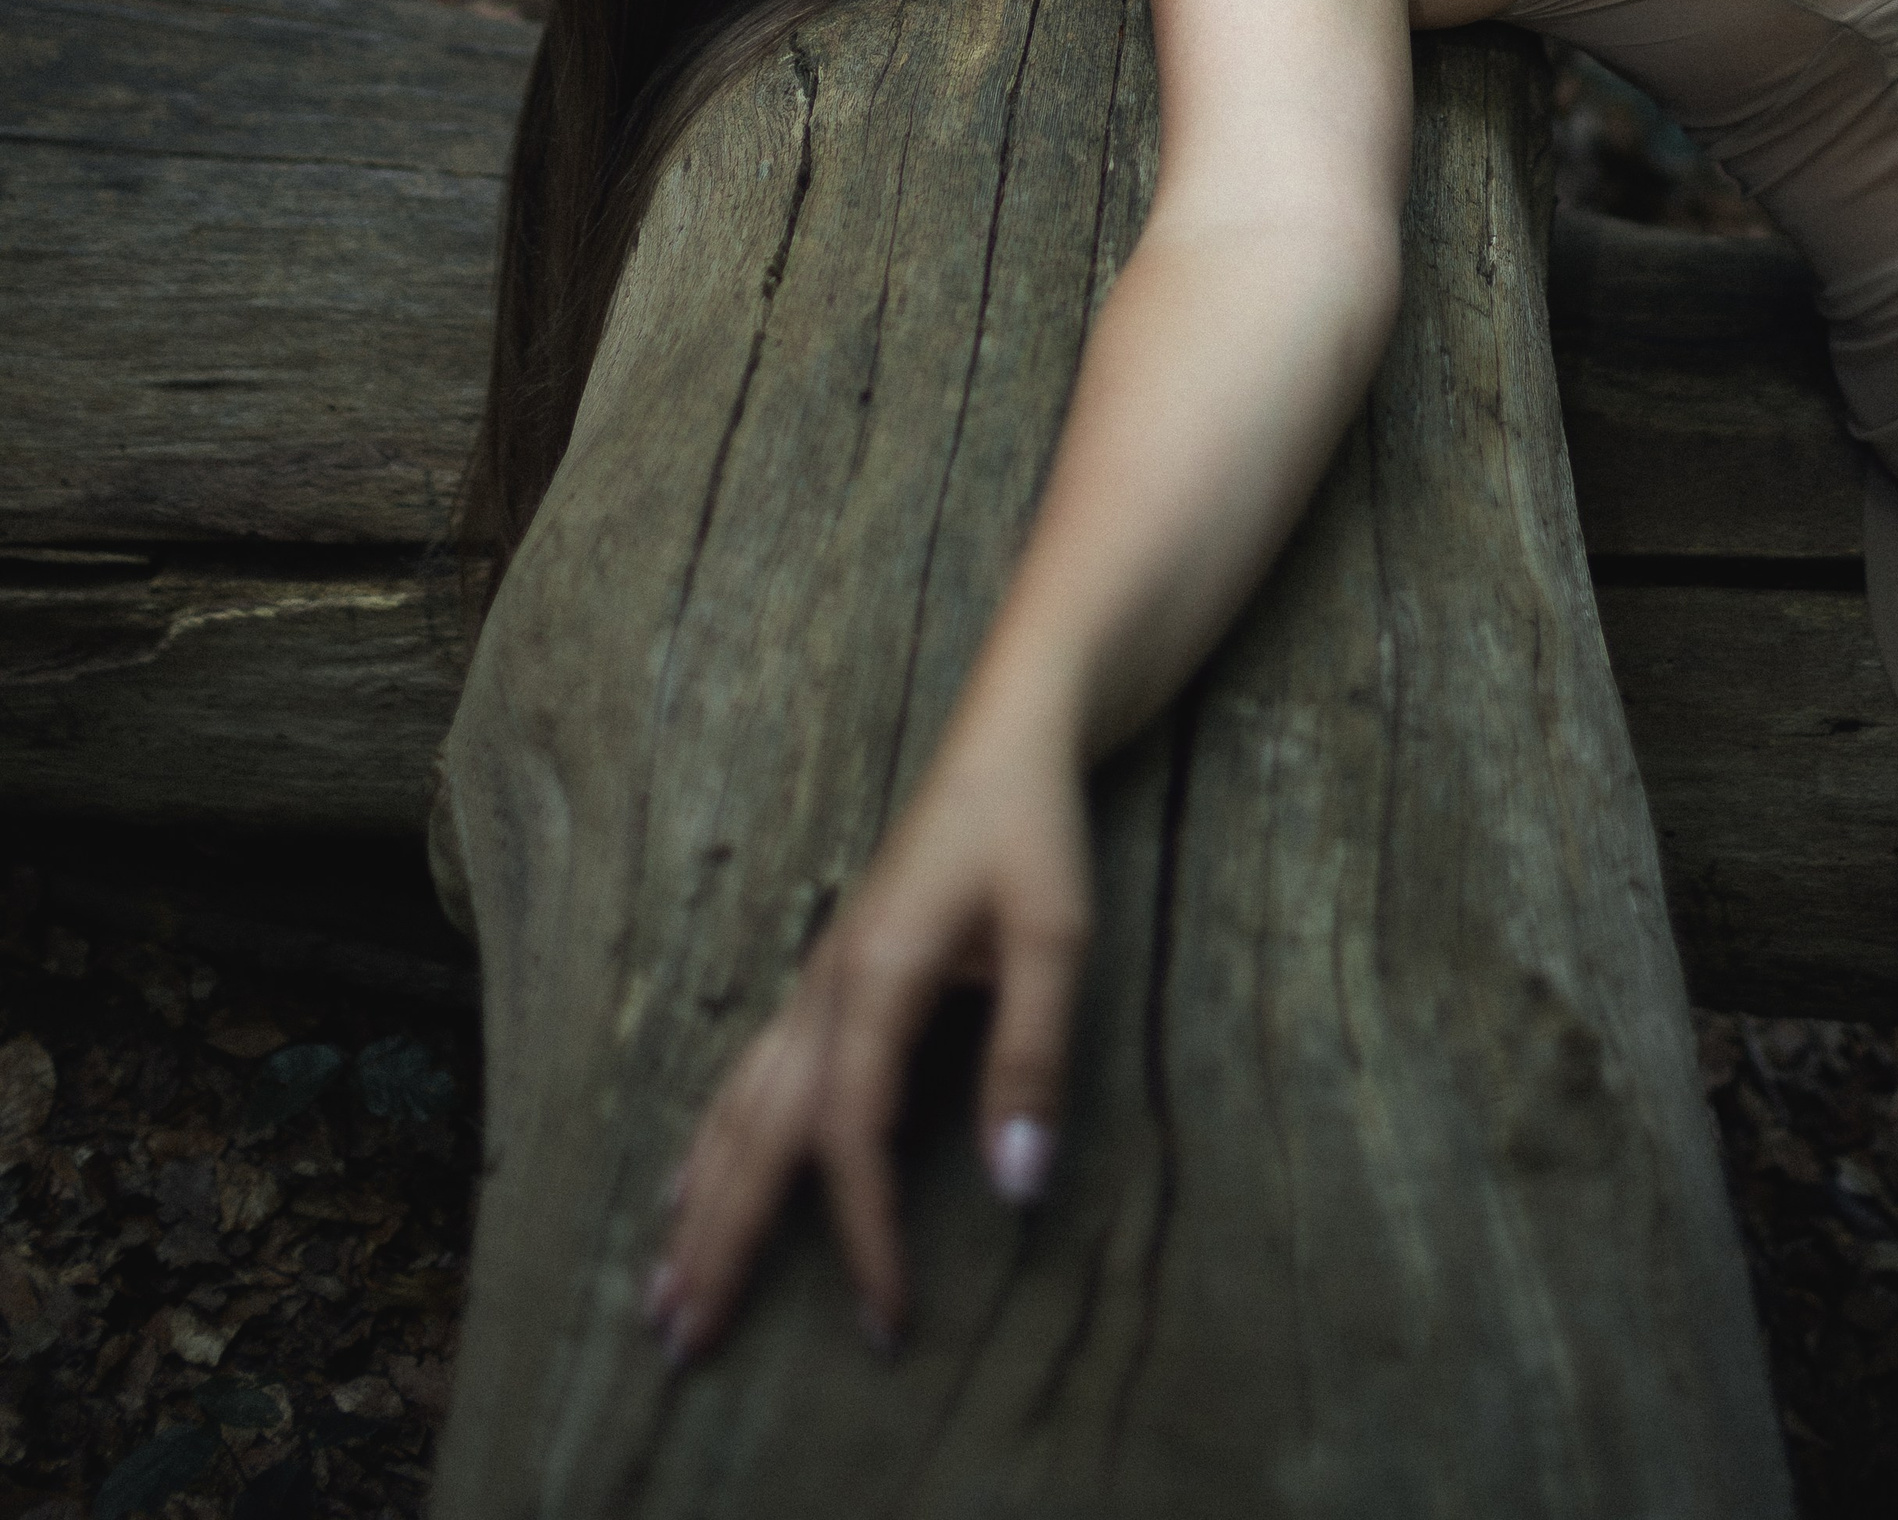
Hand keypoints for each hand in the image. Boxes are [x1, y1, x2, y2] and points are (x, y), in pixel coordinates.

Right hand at [645, 723, 1093, 1366]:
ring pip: (736, 1108)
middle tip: (682, 1343)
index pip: (852, 1137)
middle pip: (756, 1135)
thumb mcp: (1056, 935)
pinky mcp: (830, 974)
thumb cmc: (1034, 828)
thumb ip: (1032, 1058)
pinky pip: (748, 1076)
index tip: (886, 1322)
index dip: (865, 1234)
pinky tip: (688, 1181)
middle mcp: (826, 987)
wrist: (1009, 733)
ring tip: (662, 1290)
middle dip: (719, 1241)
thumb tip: (1017, 1186)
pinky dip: (713, 1142)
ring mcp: (818, 979)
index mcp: (873, 977)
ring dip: (700, 1201)